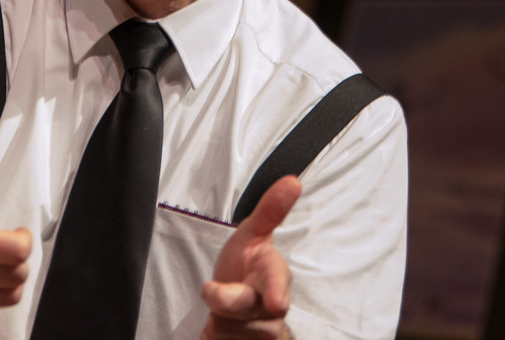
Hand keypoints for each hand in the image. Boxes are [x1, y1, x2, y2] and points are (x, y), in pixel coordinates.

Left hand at [201, 175, 301, 339]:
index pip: (277, 281)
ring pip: (231, 331)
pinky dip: (214, 337)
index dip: (276, 292)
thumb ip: (270, 210)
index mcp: (274, 275)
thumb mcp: (252, 233)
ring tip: (218, 311)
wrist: (236, 302)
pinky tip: (218, 328)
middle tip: (211, 293)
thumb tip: (293, 181)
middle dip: (228, 302)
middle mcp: (272, 307)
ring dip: (217, 321)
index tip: (276, 302)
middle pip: (247, 308)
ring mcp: (261, 331)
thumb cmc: (246, 264)